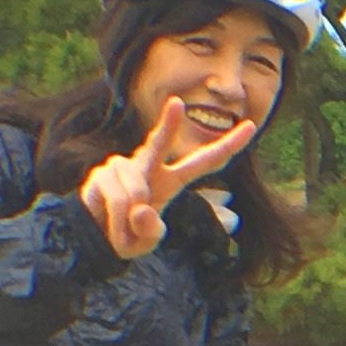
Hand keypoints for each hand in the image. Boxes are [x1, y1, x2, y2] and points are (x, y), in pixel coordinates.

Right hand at [80, 98, 256, 261]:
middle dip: (167, 123)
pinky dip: (114, 216)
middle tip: (176, 102)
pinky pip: (116, 198)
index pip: (205, 161)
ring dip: (127, 217)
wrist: (94, 238)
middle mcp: (149, 167)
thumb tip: (142, 209)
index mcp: (172, 181)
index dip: (228, 146)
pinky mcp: (102, 173)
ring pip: (134, 191)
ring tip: (121, 225)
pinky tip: (107, 217)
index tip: (251, 126)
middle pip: (160, 143)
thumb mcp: (145, 243)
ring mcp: (124, 167)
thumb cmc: (127, 236)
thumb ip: (150, 232)